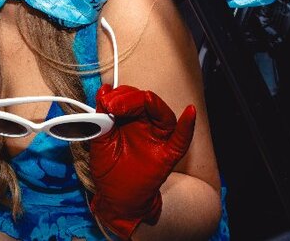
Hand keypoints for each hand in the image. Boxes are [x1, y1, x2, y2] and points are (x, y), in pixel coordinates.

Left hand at [89, 84, 195, 239]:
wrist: (117, 199)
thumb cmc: (109, 170)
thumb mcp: (100, 140)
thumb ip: (101, 116)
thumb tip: (104, 91)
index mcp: (131, 119)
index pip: (131, 97)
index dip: (119, 95)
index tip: (105, 102)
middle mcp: (147, 125)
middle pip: (145, 101)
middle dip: (127, 98)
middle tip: (112, 105)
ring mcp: (159, 139)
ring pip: (162, 113)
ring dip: (146, 102)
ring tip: (123, 107)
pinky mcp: (168, 155)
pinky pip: (182, 139)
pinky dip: (187, 125)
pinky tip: (190, 113)